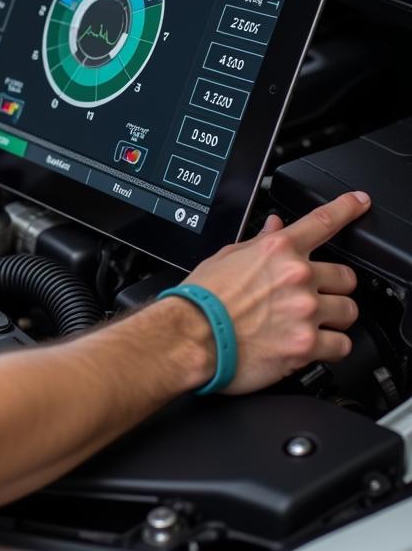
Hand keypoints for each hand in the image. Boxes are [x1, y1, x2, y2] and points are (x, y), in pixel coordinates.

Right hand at [182, 192, 368, 393]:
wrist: (190, 336)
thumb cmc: (201, 299)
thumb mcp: (225, 258)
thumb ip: (257, 243)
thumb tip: (274, 227)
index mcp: (277, 250)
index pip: (322, 221)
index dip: (347, 208)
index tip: (360, 202)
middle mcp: (297, 276)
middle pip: (345, 276)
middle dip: (332, 286)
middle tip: (313, 296)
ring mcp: (305, 311)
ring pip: (349, 311)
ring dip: (334, 317)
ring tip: (310, 323)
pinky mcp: (307, 345)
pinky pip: (342, 346)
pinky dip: (330, 348)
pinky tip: (310, 346)